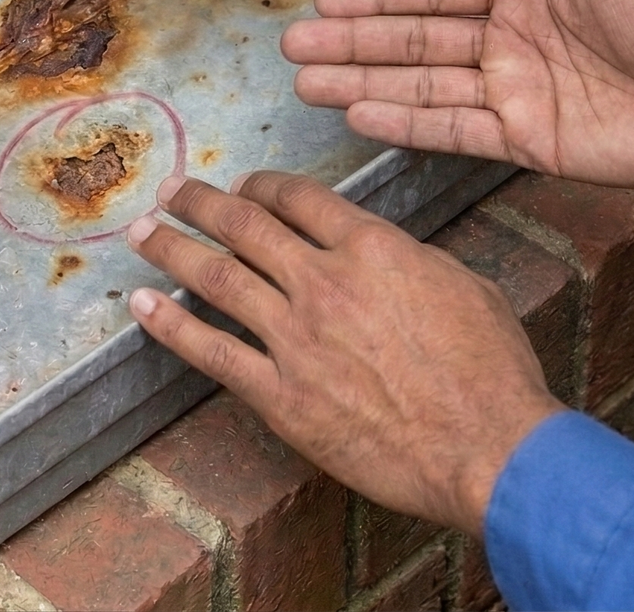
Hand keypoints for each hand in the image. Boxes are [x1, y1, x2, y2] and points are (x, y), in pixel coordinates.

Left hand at [126, 170, 561, 533]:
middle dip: (200, 204)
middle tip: (172, 192)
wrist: (487, 448)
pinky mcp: (281, 396)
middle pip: (245, 226)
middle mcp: (324, 282)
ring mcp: (296, 339)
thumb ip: (408, 259)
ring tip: (142, 233)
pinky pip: (212, 353)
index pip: (298, 198)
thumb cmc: (492, 371)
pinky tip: (142, 307)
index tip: (242, 185)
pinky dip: (170, 326)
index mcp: (372, 247)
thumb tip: (382, 252)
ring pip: (216, 278)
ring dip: (172, 250)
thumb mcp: (463, 284)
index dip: (261, 185)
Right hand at [282, 0, 633, 186]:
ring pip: (422, 87)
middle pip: (413, 41)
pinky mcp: (529, 141)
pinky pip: (455, 131)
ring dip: (364, 82)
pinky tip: (362, 115)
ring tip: (308, 83)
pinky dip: (407, 124)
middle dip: (352, 43)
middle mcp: (509, 40)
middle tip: (292, 48)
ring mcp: (516, 93)